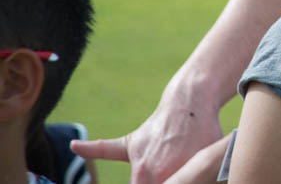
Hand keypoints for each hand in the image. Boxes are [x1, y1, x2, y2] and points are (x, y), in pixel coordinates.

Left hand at [71, 99, 222, 183]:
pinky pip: (204, 181)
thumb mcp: (129, 142)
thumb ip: (100, 149)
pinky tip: (196, 171)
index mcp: (142, 174)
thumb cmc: (158, 127)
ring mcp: (188, 169)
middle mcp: (164, 175)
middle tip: (164, 168)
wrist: (189, 103)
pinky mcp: (208, 163)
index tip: (147, 176)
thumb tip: (72, 145)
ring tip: (177, 163)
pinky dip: (200, 179)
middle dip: (166, 180)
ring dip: (183, 179)